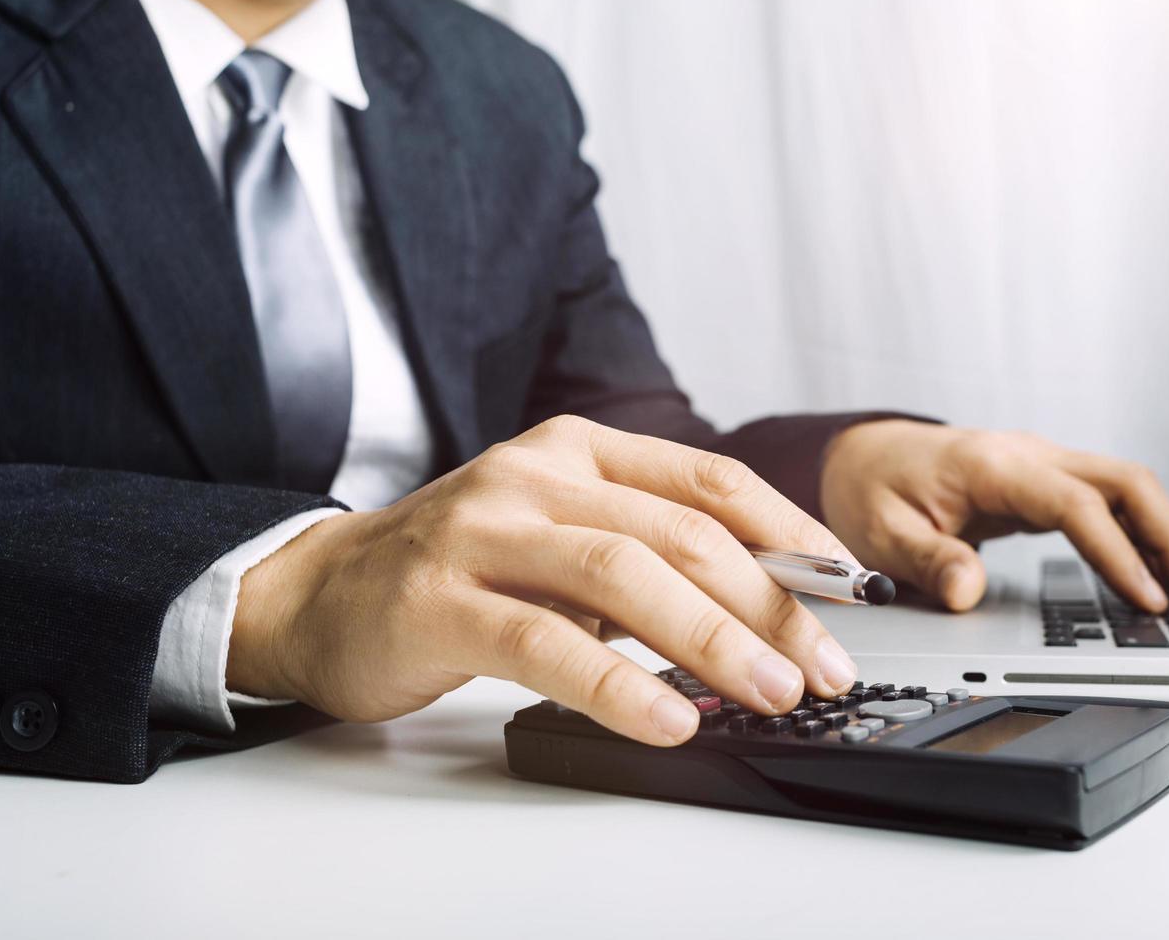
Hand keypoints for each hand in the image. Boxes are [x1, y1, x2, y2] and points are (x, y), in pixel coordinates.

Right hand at [229, 415, 859, 745]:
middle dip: (768, 603)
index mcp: (580, 449)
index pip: (711, 482)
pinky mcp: (440, 599)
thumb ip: (647, 554)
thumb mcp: (562, 536)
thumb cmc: (460, 571)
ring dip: (711, 639)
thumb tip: (768, 610)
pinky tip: (668, 719)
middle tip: (821, 665)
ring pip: (623, 575)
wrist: (320, 593)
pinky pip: (546, 642)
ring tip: (769, 693)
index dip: (791, 535)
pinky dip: (618, 684)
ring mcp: (484, 531)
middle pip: (681, 532)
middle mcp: (536, 475)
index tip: (848, 590)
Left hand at [819, 420, 1168, 612]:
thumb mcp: (882, 532)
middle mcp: (1029, 454)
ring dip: (1164, 535)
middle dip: (1168, 537)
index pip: (1075, 503)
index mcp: (993, 465)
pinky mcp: (1047, 481)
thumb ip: (928, 561)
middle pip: (1125, 482)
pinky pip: (1109, 500)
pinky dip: (1140, 533)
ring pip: (1127, 487)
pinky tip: (1156, 573)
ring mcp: (1043, 463)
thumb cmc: (874, 489)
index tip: (1148, 600)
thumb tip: (968, 593)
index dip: (1117, 553)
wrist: (866, 455)